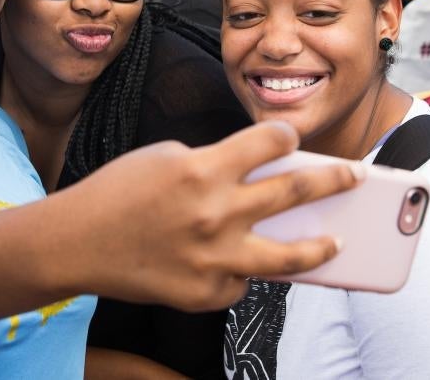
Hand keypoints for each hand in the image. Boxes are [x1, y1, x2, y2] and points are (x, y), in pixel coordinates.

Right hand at [67, 121, 362, 311]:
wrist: (76, 243)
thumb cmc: (117, 192)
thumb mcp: (168, 157)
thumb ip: (216, 164)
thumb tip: (258, 177)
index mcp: (206, 168)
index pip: (271, 141)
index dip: (287, 136)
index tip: (294, 139)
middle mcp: (217, 212)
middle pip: (296, 193)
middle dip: (333, 180)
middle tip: (353, 176)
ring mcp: (215, 258)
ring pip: (290, 256)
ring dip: (320, 247)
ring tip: (336, 243)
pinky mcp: (206, 292)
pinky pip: (242, 280)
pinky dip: (243, 269)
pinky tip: (240, 262)